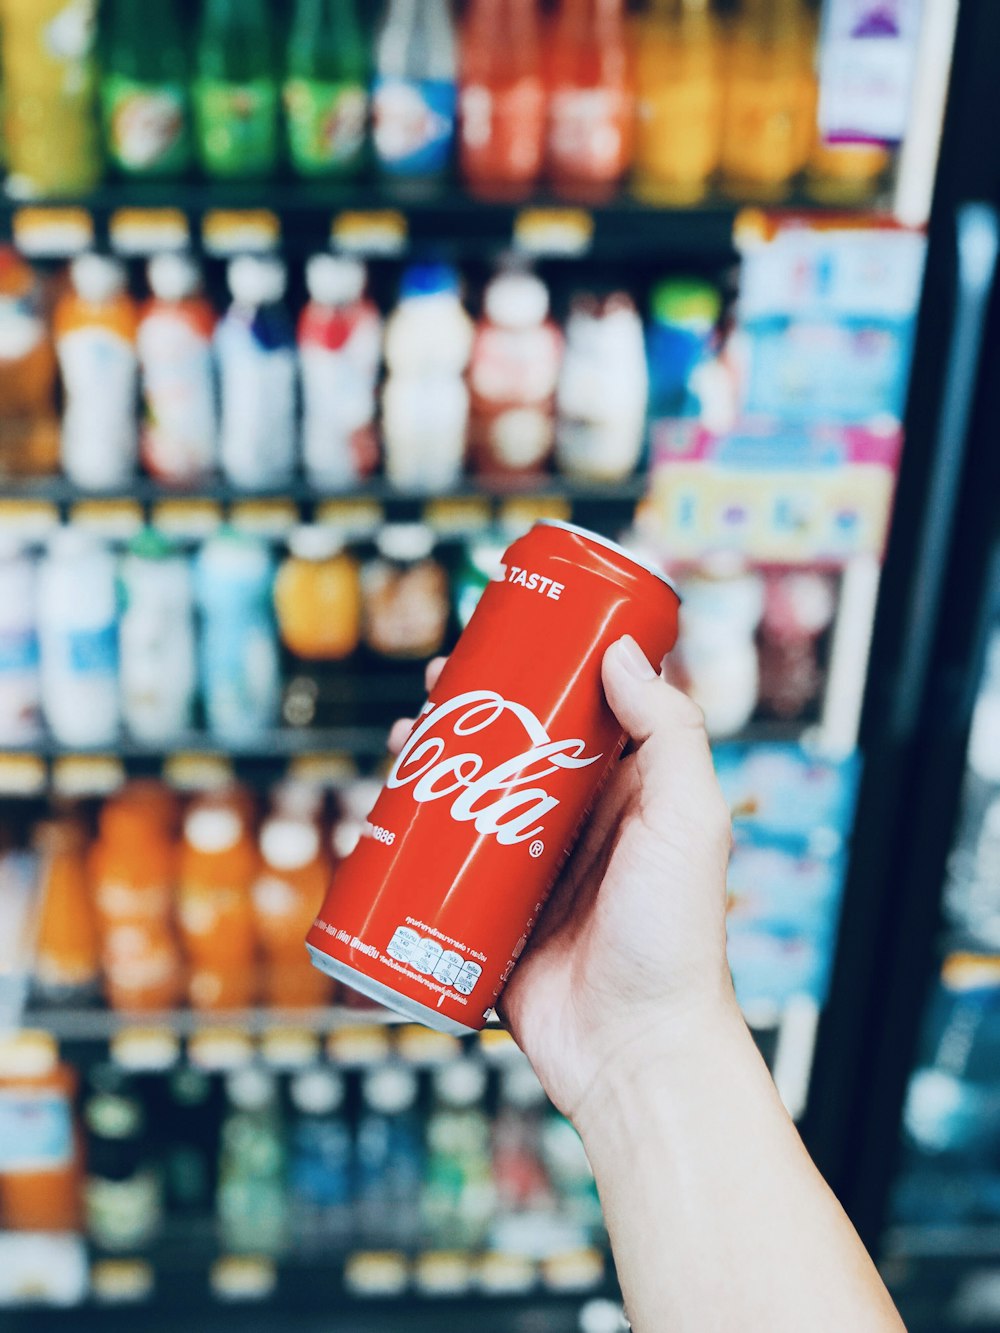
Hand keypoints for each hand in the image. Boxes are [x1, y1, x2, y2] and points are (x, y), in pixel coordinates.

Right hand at [388, 634, 735, 1125]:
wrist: (632, 1051)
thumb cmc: (675, 939)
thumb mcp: (689, 820)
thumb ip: (671, 733)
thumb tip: (621, 652)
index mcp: (631, 793)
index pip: (586, 710)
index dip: (545, 669)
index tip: (505, 636)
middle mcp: (580, 823)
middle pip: (517, 746)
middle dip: (475, 709)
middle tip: (436, 682)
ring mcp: (531, 868)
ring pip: (473, 796)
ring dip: (436, 761)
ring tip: (404, 735)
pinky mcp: (492, 913)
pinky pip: (444, 863)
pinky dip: (412, 832)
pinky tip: (387, 808)